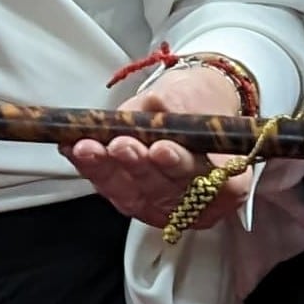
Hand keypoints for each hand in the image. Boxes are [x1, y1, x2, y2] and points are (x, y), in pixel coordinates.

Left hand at [67, 63, 248, 230]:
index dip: (180, 167)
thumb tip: (139, 119)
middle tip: (120, 145)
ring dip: (107, 171)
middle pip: (165, 192)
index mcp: (229, 181)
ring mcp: (164, 207)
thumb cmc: (198, 102)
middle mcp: (198, 204)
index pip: (205, 182)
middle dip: (138, 167)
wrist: (192, 105)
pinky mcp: (137, 202)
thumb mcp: (188, 96)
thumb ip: (164, 112)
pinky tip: (74, 151)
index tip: (161, 148)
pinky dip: (93, 170)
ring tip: (89, 147)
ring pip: (133, 196)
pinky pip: (114, 190)